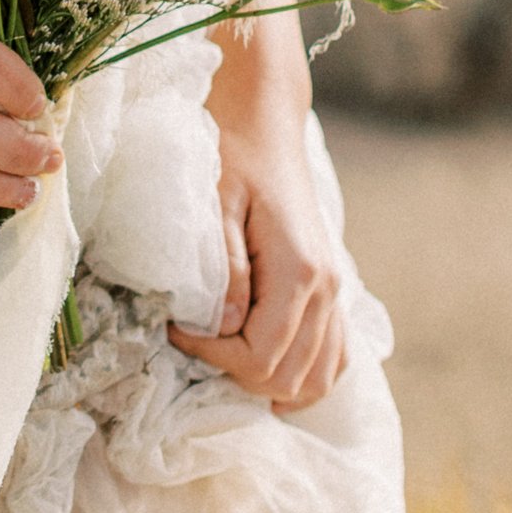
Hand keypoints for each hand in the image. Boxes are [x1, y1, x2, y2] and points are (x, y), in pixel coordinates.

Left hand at [167, 22, 347, 410]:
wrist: (262, 127)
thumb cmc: (230, 157)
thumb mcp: (216, 205)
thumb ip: (224, 269)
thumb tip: (225, 328)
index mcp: (300, 270)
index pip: (261, 356)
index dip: (212, 357)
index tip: (175, 329)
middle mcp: (328, 288)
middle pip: (288, 377)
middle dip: (235, 375)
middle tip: (195, 343)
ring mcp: (336, 292)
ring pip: (318, 378)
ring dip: (271, 386)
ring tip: (225, 362)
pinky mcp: (332, 289)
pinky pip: (333, 356)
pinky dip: (303, 375)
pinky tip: (267, 369)